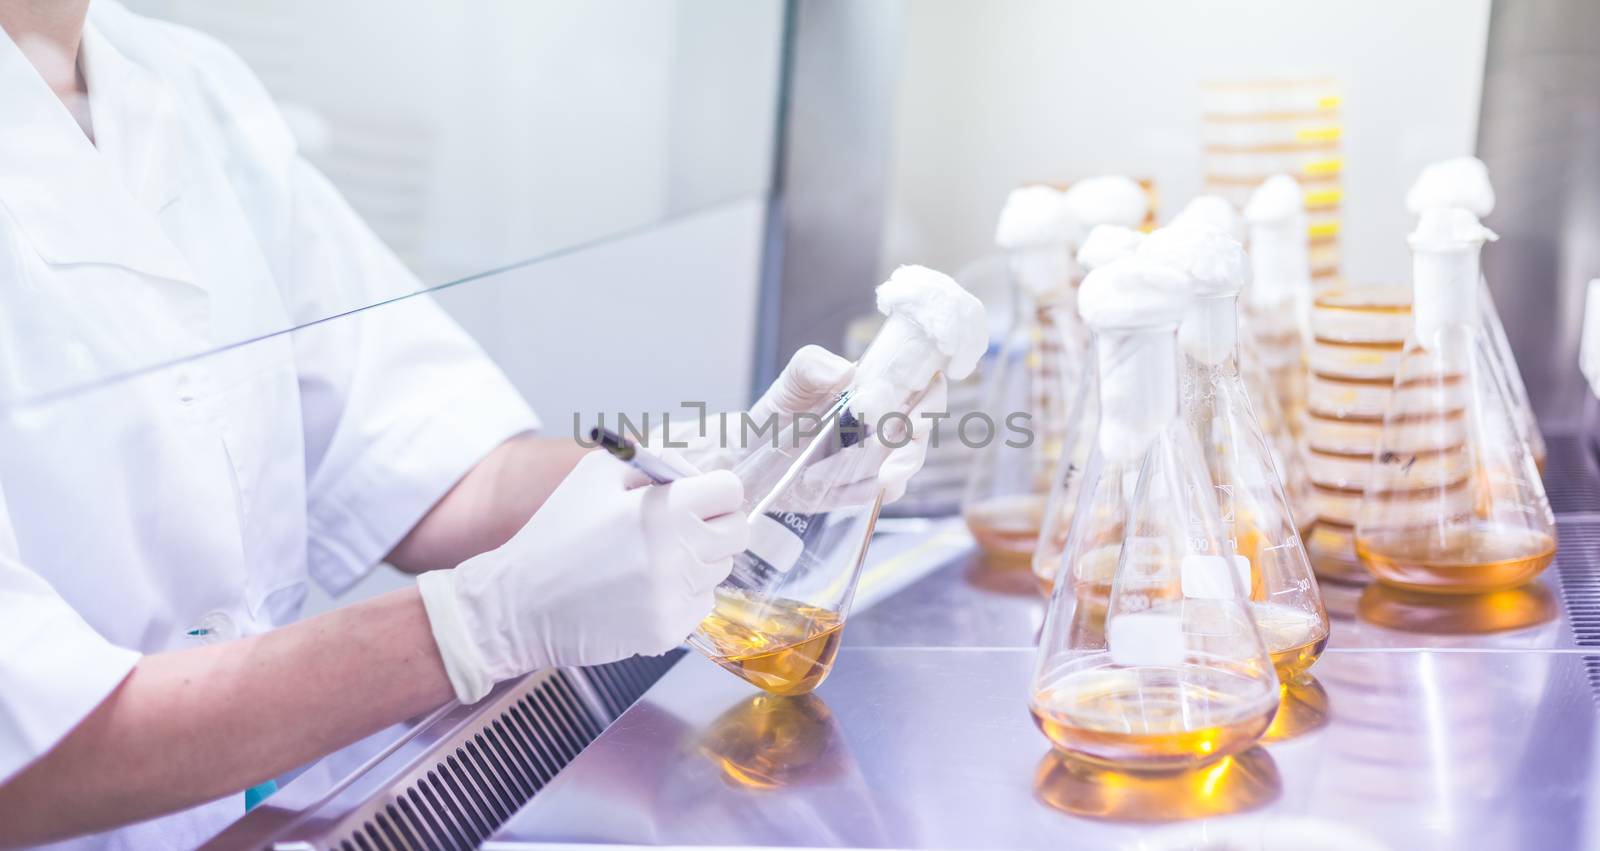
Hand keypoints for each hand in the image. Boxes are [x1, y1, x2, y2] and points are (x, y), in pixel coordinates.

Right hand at [418, 452, 747, 703]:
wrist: (519, 604)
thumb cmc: (557, 534)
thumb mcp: (596, 475)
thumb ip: (654, 460)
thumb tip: (697, 465)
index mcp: (664, 510)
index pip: (731, 492)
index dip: (714, 491)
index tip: (697, 498)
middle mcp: (677, 554)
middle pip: (737, 533)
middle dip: (715, 525)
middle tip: (678, 529)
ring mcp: (674, 597)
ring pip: (719, 570)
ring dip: (696, 562)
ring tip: (648, 561)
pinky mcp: (667, 631)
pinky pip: (700, 605)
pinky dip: (680, 597)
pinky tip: (641, 592)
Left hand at [666, 345, 944, 503]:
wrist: (752, 457)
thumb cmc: (780, 412)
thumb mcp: (792, 381)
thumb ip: (813, 365)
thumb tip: (846, 371)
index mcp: (882, 386)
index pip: (927, 384)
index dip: (930, 399)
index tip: (907, 416)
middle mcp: (889, 420)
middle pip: (922, 432)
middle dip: (909, 447)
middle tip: (885, 456)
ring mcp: (882, 456)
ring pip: (903, 465)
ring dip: (873, 471)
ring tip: (830, 473)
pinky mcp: (867, 487)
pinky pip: (883, 494)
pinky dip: (862, 492)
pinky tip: (829, 487)